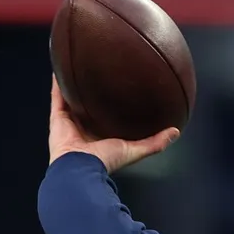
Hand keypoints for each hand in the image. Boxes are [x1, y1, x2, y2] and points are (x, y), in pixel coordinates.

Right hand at [48, 76, 178, 172]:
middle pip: (89, 105)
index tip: (121, 89)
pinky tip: (62, 66)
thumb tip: (176, 131)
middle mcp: (85, 128)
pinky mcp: (57, 119)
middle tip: (101, 72)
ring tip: (78, 64)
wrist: (80, 169)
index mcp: (101, 136)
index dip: (113, 104)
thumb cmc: (106, 162)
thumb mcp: (135, 150)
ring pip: (72, 98)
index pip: (107, 117)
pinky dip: (58, 83)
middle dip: (94, 91)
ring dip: (74, 83)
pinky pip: (57, 97)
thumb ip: (155, 142)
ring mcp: (70, 122)